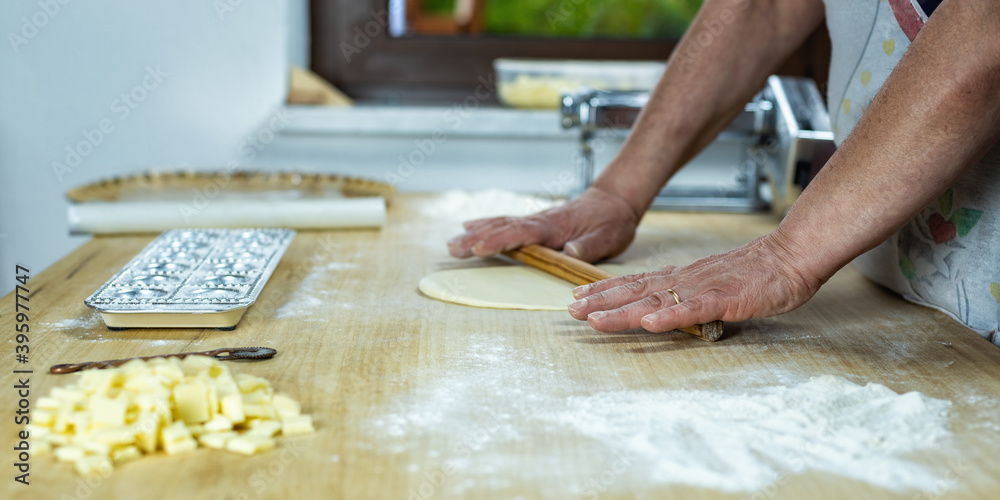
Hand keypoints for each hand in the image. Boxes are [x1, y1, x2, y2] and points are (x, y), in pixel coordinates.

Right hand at [447, 187, 640, 262]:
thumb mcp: (610, 236)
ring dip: (475, 233)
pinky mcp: (535, 223)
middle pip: (502, 228)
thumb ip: (590, 246)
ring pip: (500, 224)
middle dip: (476, 238)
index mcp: (554, 226)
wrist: (614, 202)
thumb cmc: (612, 221)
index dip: (499, 240)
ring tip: (452, 244)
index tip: (478, 247)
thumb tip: (570, 253)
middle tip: (452, 248)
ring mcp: (535, 220)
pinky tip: (469, 227)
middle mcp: (540, 221)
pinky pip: (506, 223)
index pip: (521, 233)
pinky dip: (486, 225)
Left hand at [567, 234, 823, 332]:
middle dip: (601, 302)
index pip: (636, 284)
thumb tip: (664, 308)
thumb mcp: (713, 285)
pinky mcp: (724, 299)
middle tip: (571, 310)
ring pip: (655, 300)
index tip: (578, 298)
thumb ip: (688, 296)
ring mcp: (702, 288)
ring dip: (622, 311)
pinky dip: (669, 315)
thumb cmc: (757, 274)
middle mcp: (685, 280)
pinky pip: (692, 309)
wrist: (791, 257)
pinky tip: (649, 322)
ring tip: (594, 319)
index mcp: (682, 277)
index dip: (605, 291)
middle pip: (635, 291)